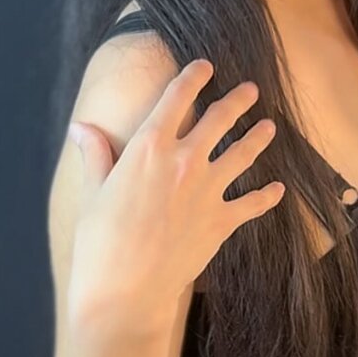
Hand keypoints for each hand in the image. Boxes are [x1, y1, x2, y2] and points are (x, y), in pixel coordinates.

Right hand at [65, 60, 283, 338]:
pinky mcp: (222, 221)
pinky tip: (277, 189)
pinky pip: (253, 203)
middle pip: (221, 118)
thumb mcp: (92, 192)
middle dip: (238, 100)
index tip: (205, 65)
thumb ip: (95, 154)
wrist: (125, 291)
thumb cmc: (99, 241)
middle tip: (251, 89)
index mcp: (149, 147)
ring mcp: (208, 190)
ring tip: (269, 126)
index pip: (177, 97)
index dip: (193, 76)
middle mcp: (185, 161)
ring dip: (259, 137)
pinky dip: (267, 195)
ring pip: (244, 152)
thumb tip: (80, 127)